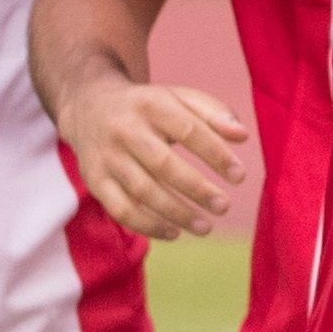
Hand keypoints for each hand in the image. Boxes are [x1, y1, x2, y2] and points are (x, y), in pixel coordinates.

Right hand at [59, 74, 251, 239]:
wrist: (89, 106)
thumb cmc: (149, 107)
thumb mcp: (179, 98)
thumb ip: (214, 113)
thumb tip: (243, 136)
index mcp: (152, 104)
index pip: (188, 130)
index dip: (216, 154)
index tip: (240, 176)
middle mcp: (125, 130)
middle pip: (163, 164)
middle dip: (196, 189)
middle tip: (224, 207)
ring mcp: (106, 157)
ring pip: (141, 191)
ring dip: (175, 213)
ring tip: (205, 227)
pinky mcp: (95, 180)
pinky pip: (120, 210)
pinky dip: (147, 226)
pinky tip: (174, 233)